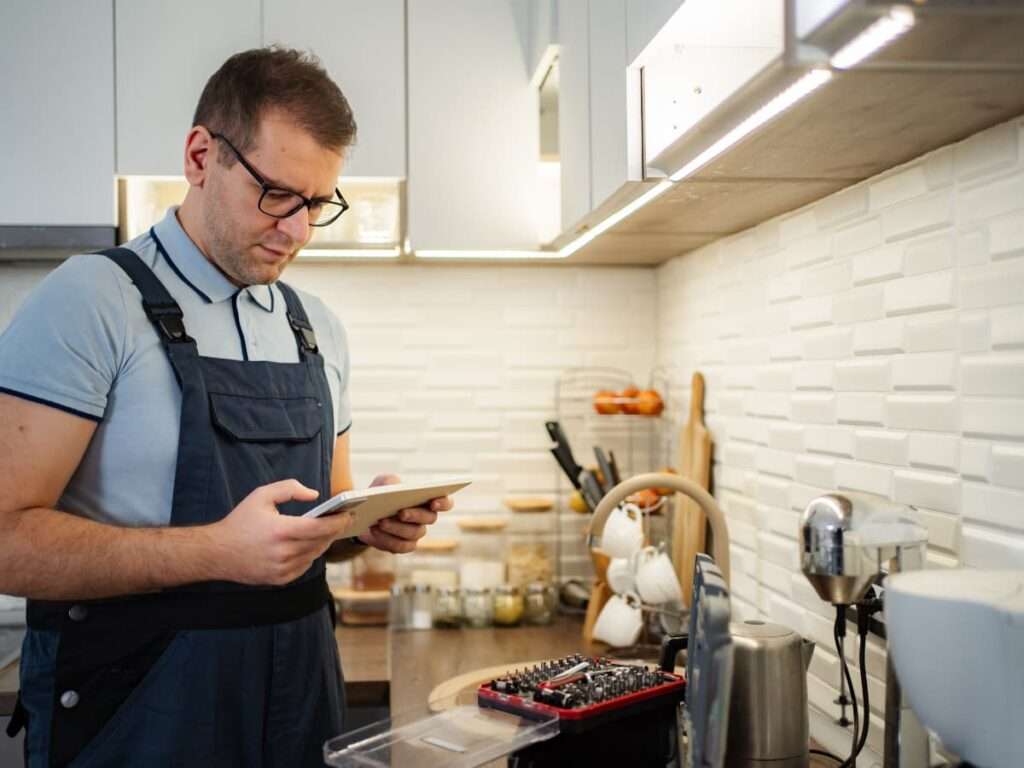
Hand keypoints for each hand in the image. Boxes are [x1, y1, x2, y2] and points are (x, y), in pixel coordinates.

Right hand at [212, 479, 352, 584]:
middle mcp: (283, 553)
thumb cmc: (240, 522)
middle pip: (321, 542)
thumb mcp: (262, 495)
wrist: (216, 552)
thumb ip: (289, 488)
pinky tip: (310, 544)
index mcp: (281, 531)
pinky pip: (304, 566)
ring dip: (323, 542)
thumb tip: (314, 495)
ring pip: (314, 555)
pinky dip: (310, 555)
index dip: (338, 521)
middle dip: (334, 530)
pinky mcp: (279, 579)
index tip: (348, 514)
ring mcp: (282, 569)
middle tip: (343, 520)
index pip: (320, 528)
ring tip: (329, 530)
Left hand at [357, 473, 452, 553]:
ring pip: (414, 533)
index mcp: (428, 499)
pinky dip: (387, 539)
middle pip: (430, 518)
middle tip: (401, 512)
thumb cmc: (381, 495)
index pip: (446, 502)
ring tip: (381, 521)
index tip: (434, 502)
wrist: (366, 514)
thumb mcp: (383, 482)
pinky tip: (375, 530)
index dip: (444, 503)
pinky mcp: (404, 546)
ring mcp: (416, 533)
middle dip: (415, 515)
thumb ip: (389, 481)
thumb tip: (391, 487)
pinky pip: (400, 546)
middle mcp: (426, 517)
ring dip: (396, 527)